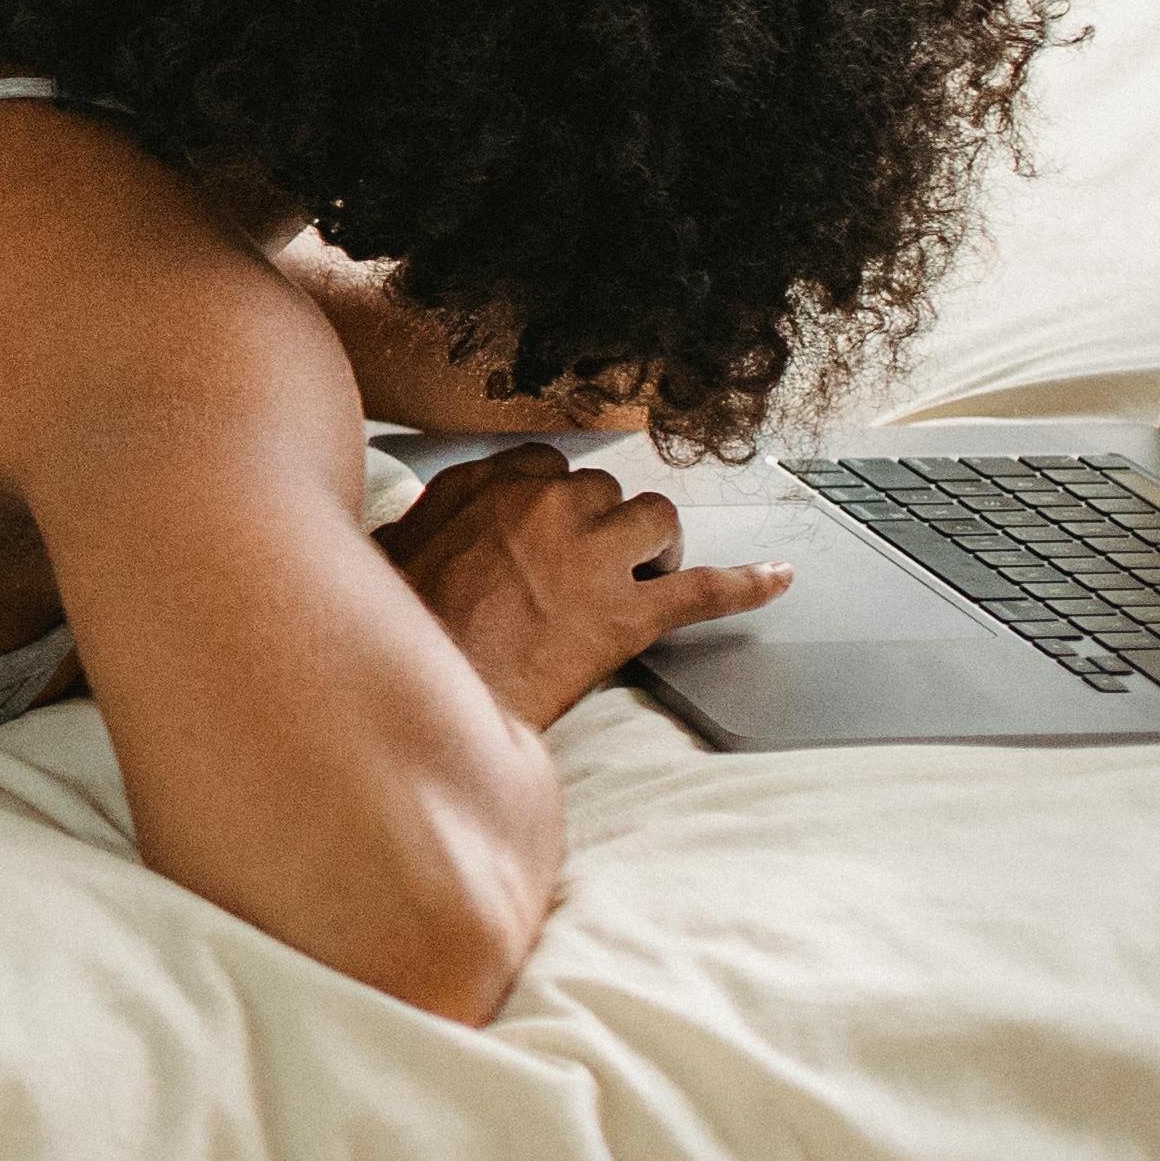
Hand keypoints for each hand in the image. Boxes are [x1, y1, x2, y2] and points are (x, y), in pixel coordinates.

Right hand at [375, 445, 787, 728]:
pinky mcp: (632, 611)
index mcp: (483, 486)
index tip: (554, 523)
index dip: (556, 501)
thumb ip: (411, 530)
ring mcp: (594, 553)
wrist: (428, 695)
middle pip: (604, 490)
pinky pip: (708, 588)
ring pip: (657, 518)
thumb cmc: (397, 634)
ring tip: (646, 575)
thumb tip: (402, 533)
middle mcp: (545, 504)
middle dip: (604, 525)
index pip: (545, 465)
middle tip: (590, 568)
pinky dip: (749, 584)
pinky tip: (777, 579)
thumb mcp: (382, 558)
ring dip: (656, 545)